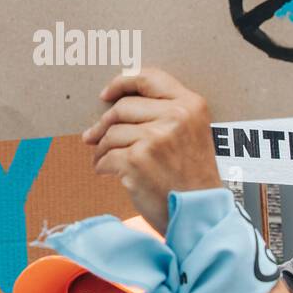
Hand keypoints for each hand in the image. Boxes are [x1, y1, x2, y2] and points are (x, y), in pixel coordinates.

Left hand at [82, 68, 221, 232]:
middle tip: (92, 136)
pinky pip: (106, 156)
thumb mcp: (191, 134)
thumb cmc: (191, 178)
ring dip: (102, 148)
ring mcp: (156, 138)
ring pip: (111, 133)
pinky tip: (108, 172)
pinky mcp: (138, 160)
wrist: (200, 214)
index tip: (105, 95)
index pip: (149, 78)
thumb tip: (114, 103)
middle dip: (104, 124)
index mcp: (191, 105)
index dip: (122, 83)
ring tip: (105, 160)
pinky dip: (102, 165)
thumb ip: (164, 113)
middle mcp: (176, 117)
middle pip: (123, 107)